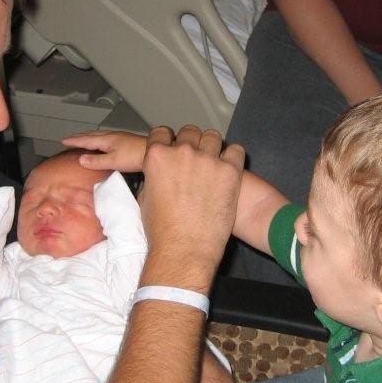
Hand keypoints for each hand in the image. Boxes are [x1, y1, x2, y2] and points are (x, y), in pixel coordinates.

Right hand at [61, 130, 147, 171]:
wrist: (152, 152)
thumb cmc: (136, 156)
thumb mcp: (112, 161)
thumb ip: (96, 161)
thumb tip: (81, 160)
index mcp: (106, 140)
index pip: (85, 140)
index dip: (74, 141)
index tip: (64, 141)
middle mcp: (112, 136)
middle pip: (92, 135)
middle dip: (80, 137)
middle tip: (71, 138)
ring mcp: (120, 138)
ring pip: (100, 135)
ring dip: (89, 137)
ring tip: (84, 139)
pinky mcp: (126, 141)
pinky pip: (107, 138)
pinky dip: (99, 139)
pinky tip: (104, 144)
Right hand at [138, 126, 243, 289]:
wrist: (184, 250)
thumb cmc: (163, 232)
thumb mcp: (145, 198)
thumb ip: (153, 177)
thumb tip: (159, 173)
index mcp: (157, 157)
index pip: (162, 132)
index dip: (168, 140)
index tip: (174, 146)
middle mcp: (182, 153)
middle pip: (189, 132)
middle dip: (191, 143)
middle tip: (195, 159)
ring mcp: (207, 160)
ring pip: (212, 137)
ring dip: (212, 147)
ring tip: (212, 163)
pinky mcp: (230, 171)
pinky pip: (236, 150)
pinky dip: (233, 157)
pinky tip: (229, 169)